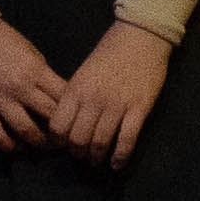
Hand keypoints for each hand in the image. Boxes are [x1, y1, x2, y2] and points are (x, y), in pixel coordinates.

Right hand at [0, 14, 70, 151]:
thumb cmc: (5, 42)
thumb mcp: (33, 54)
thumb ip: (45, 77)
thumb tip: (60, 99)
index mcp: (36, 71)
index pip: (64, 98)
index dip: (76, 112)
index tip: (79, 121)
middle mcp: (20, 87)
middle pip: (50, 117)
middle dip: (62, 132)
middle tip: (66, 140)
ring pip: (26, 130)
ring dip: (39, 144)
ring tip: (44, 148)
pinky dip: (9, 146)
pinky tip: (17, 148)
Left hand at [49, 17, 173, 169]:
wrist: (141, 36)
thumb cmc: (110, 52)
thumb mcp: (84, 71)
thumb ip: (74, 95)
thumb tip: (68, 121)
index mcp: (76, 89)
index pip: (58, 126)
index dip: (58, 141)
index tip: (63, 144)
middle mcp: (93, 99)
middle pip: (78, 138)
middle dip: (77, 153)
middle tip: (81, 155)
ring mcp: (117, 105)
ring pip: (100, 142)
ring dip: (96, 156)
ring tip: (96, 160)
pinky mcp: (139, 108)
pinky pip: (127, 140)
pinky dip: (120, 157)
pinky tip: (117, 164)